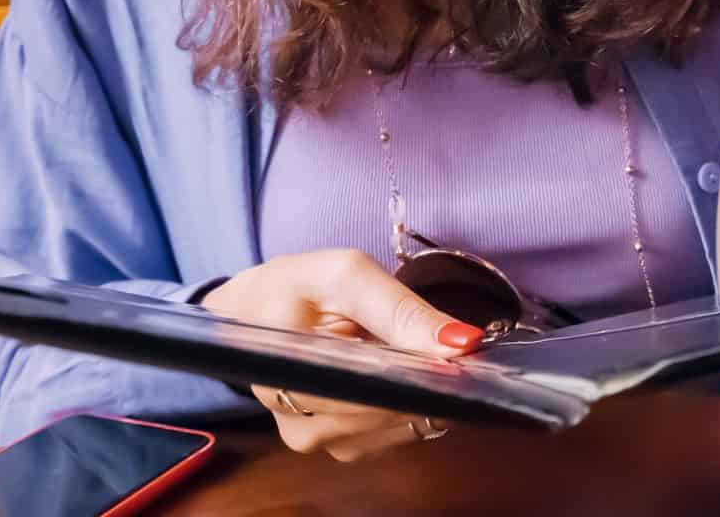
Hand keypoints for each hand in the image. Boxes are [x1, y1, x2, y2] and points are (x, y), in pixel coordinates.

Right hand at [201, 249, 484, 460]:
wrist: (255, 310)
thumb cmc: (299, 287)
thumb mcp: (348, 275)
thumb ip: (403, 309)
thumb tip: (463, 344)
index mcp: (289, 370)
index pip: (371, 388)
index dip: (420, 375)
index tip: (458, 357)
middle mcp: (296, 418)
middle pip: (388, 412)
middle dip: (427, 382)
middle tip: (449, 350)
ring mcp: (314, 438)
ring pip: (395, 428)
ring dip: (422, 395)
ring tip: (421, 357)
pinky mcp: (334, 445)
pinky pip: (392, 435)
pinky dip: (411, 407)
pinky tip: (409, 379)